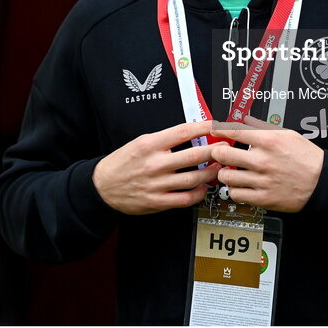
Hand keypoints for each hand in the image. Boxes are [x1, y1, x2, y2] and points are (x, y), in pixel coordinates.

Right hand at [92, 120, 221, 214]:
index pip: (184, 132)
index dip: (205, 127)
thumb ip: (165, 139)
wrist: (102, 186)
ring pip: (195, 178)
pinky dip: (199, 193)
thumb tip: (192, 133)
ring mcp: (157, 184)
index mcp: (150, 144)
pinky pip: (186, 199)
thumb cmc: (122, 163)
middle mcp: (155, 164)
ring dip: (212, 173)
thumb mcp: (141, 142)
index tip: (217, 125)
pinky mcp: (157, 202)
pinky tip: (204, 188)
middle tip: (225, 148)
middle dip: (216, 151)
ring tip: (218, 168)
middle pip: (195, 156)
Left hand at [211, 116, 324, 212]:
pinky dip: (234, 189)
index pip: (234, 131)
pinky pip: (235, 193)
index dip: (219, 130)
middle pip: (222, 153)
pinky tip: (240, 184)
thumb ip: (264, 127)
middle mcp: (262, 160)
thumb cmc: (307, 159)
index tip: (214, 131)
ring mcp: (261, 181)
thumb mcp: (288, 135)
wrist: (322, 183)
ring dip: (225, 172)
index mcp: (269, 141)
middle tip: (219, 152)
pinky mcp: (262, 198)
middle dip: (217, 152)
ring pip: (226, 176)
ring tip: (231, 170)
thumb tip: (247, 120)